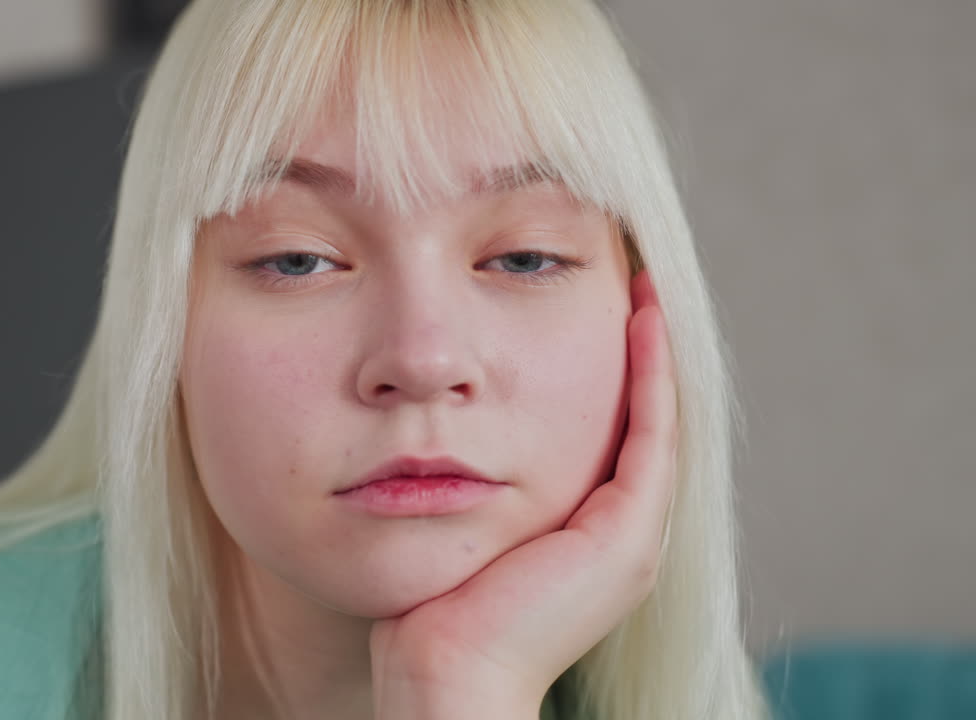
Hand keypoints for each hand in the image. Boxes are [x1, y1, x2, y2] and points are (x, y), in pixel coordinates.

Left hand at [369, 268, 678, 718]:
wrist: (445, 672)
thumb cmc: (435, 608)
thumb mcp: (462, 525)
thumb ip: (473, 484)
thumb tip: (438, 435)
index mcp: (588, 540)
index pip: (612, 439)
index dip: (616, 375)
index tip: (604, 311)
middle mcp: (620, 538)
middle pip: (641, 426)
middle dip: (641, 356)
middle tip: (634, 286)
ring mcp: (631, 540)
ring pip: (656, 424)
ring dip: (653, 355)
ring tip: (645, 291)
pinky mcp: (625, 538)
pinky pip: (649, 437)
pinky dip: (650, 378)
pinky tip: (640, 322)